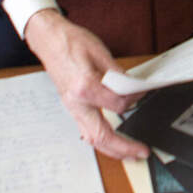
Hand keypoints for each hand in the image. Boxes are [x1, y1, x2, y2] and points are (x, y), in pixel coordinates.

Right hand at [23, 9, 147, 160]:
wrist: (49, 39)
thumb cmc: (71, 42)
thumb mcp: (101, 53)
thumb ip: (118, 75)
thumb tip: (133, 88)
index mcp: (85, 86)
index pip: (118, 104)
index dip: (135, 100)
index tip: (143, 94)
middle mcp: (76, 102)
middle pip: (101, 136)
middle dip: (123, 149)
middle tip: (142, 152)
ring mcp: (71, 107)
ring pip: (91, 138)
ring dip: (112, 149)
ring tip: (129, 152)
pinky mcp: (71, 107)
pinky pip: (86, 130)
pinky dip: (101, 139)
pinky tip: (112, 140)